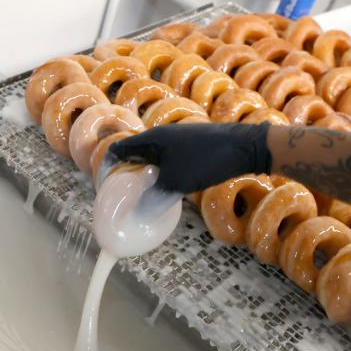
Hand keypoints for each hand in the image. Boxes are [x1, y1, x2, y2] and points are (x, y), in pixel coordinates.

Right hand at [105, 122, 271, 193]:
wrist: (245, 147)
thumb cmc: (207, 160)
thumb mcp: (176, 182)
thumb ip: (153, 197)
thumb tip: (137, 214)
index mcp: (151, 139)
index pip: (118, 149)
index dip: (107, 168)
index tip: (104, 187)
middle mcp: (161, 137)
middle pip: (133, 155)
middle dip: (125, 175)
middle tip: (121, 197)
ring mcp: (177, 141)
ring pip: (151, 160)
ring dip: (144, 176)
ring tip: (141, 197)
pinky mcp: (191, 148)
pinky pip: (166, 162)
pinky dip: (160, 175)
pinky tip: (166, 191)